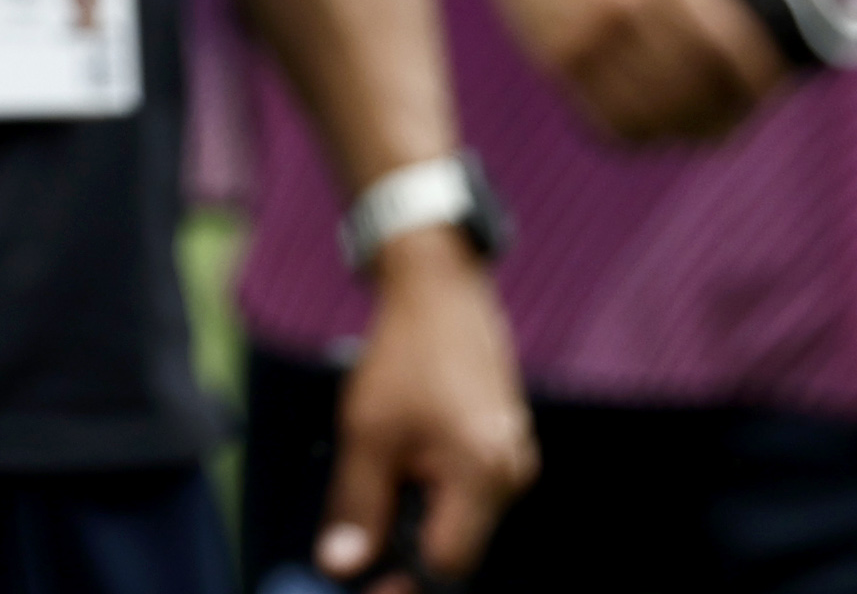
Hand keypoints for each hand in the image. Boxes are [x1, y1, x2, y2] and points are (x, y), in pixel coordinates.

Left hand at [320, 236, 533, 581]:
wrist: (442, 293)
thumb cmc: (403, 357)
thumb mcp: (367, 433)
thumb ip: (357, 505)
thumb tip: (340, 568)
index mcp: (483, 474)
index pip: (447, 565)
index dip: (402, 581)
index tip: (364, 582)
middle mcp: (512, 476)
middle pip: (458, 548)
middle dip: (407, 550)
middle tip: (358, 541)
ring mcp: (516, 463)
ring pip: (462, 522)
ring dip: (418, 518)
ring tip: (382, 474)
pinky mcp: (508, 450)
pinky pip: (469, 495)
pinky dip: (433, 494)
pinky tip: (404, 461)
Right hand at [451, 0, 784, 145]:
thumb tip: (747, 50)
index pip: (729, 48)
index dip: (759, 80)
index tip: (772, 88)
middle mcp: (628, 8)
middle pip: (697, 90)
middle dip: (731, 114)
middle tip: (743, 117)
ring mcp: (589, 39)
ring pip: (656, 115)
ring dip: (689, 131)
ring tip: (705, 131)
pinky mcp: (556, 61)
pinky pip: (609, 120)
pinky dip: (641, 136)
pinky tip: (656, 133)